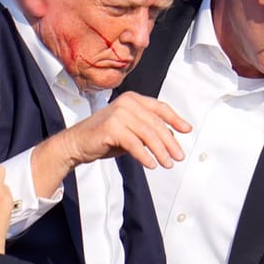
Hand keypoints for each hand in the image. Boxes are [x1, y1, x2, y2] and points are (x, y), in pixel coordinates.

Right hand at [51, 91, 188, 166]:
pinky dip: (145, 156)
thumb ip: (148, 130)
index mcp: (133, 99)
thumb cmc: (104, 137)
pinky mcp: (111, 127)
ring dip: (160, 151)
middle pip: (156, 123)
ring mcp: (118, 113)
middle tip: (179, 156)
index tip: (187, 130)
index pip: (160, 108)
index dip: (175, 119)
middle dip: (170, 142)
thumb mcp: (130, 131)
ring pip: (148, 134)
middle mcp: (127, 103)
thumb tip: (171, 138)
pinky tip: (151, 164)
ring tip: (167, 164)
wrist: (76, 143)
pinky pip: (134, 144)